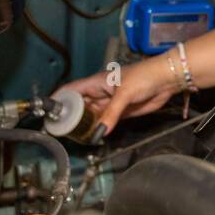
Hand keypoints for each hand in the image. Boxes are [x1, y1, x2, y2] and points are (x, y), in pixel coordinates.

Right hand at [60, 55, 179, 137]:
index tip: (49, 111)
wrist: (165, 80)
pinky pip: (105, 121)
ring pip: (91, 115)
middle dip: (70, 116)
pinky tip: (93, 136)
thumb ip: (111, 114)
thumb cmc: (143, 78)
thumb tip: (99, 132)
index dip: (59, 99)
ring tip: (74, 136)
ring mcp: (110, 103)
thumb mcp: (124, 94)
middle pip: (79, 105)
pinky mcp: (120, 112)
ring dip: (84, 124)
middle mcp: (100, 93)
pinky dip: (98, 128)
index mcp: (96, 83)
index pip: (71, 90)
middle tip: (61, 130)